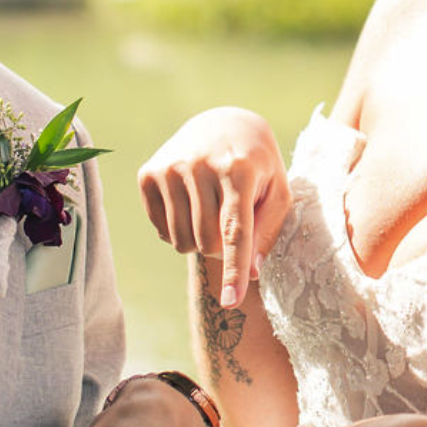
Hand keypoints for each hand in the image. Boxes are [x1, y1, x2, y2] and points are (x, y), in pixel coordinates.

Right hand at [137, 108, 291, 308]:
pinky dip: (179, 229)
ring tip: (213, 211)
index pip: (235, 230)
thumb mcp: (277, 190)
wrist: (222, 123)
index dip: (234, 269)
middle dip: (222, 248)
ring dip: (200, 240)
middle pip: (207, 243)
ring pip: (182, 241)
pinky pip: (161, 231)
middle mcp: (200, 164)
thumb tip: (251, 273)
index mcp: (238, 168)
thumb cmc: (259, 164)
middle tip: (232, 224)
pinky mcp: (148, 174)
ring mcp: (169, 167)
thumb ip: (267, 231)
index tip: (231, 302)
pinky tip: (191, 204)